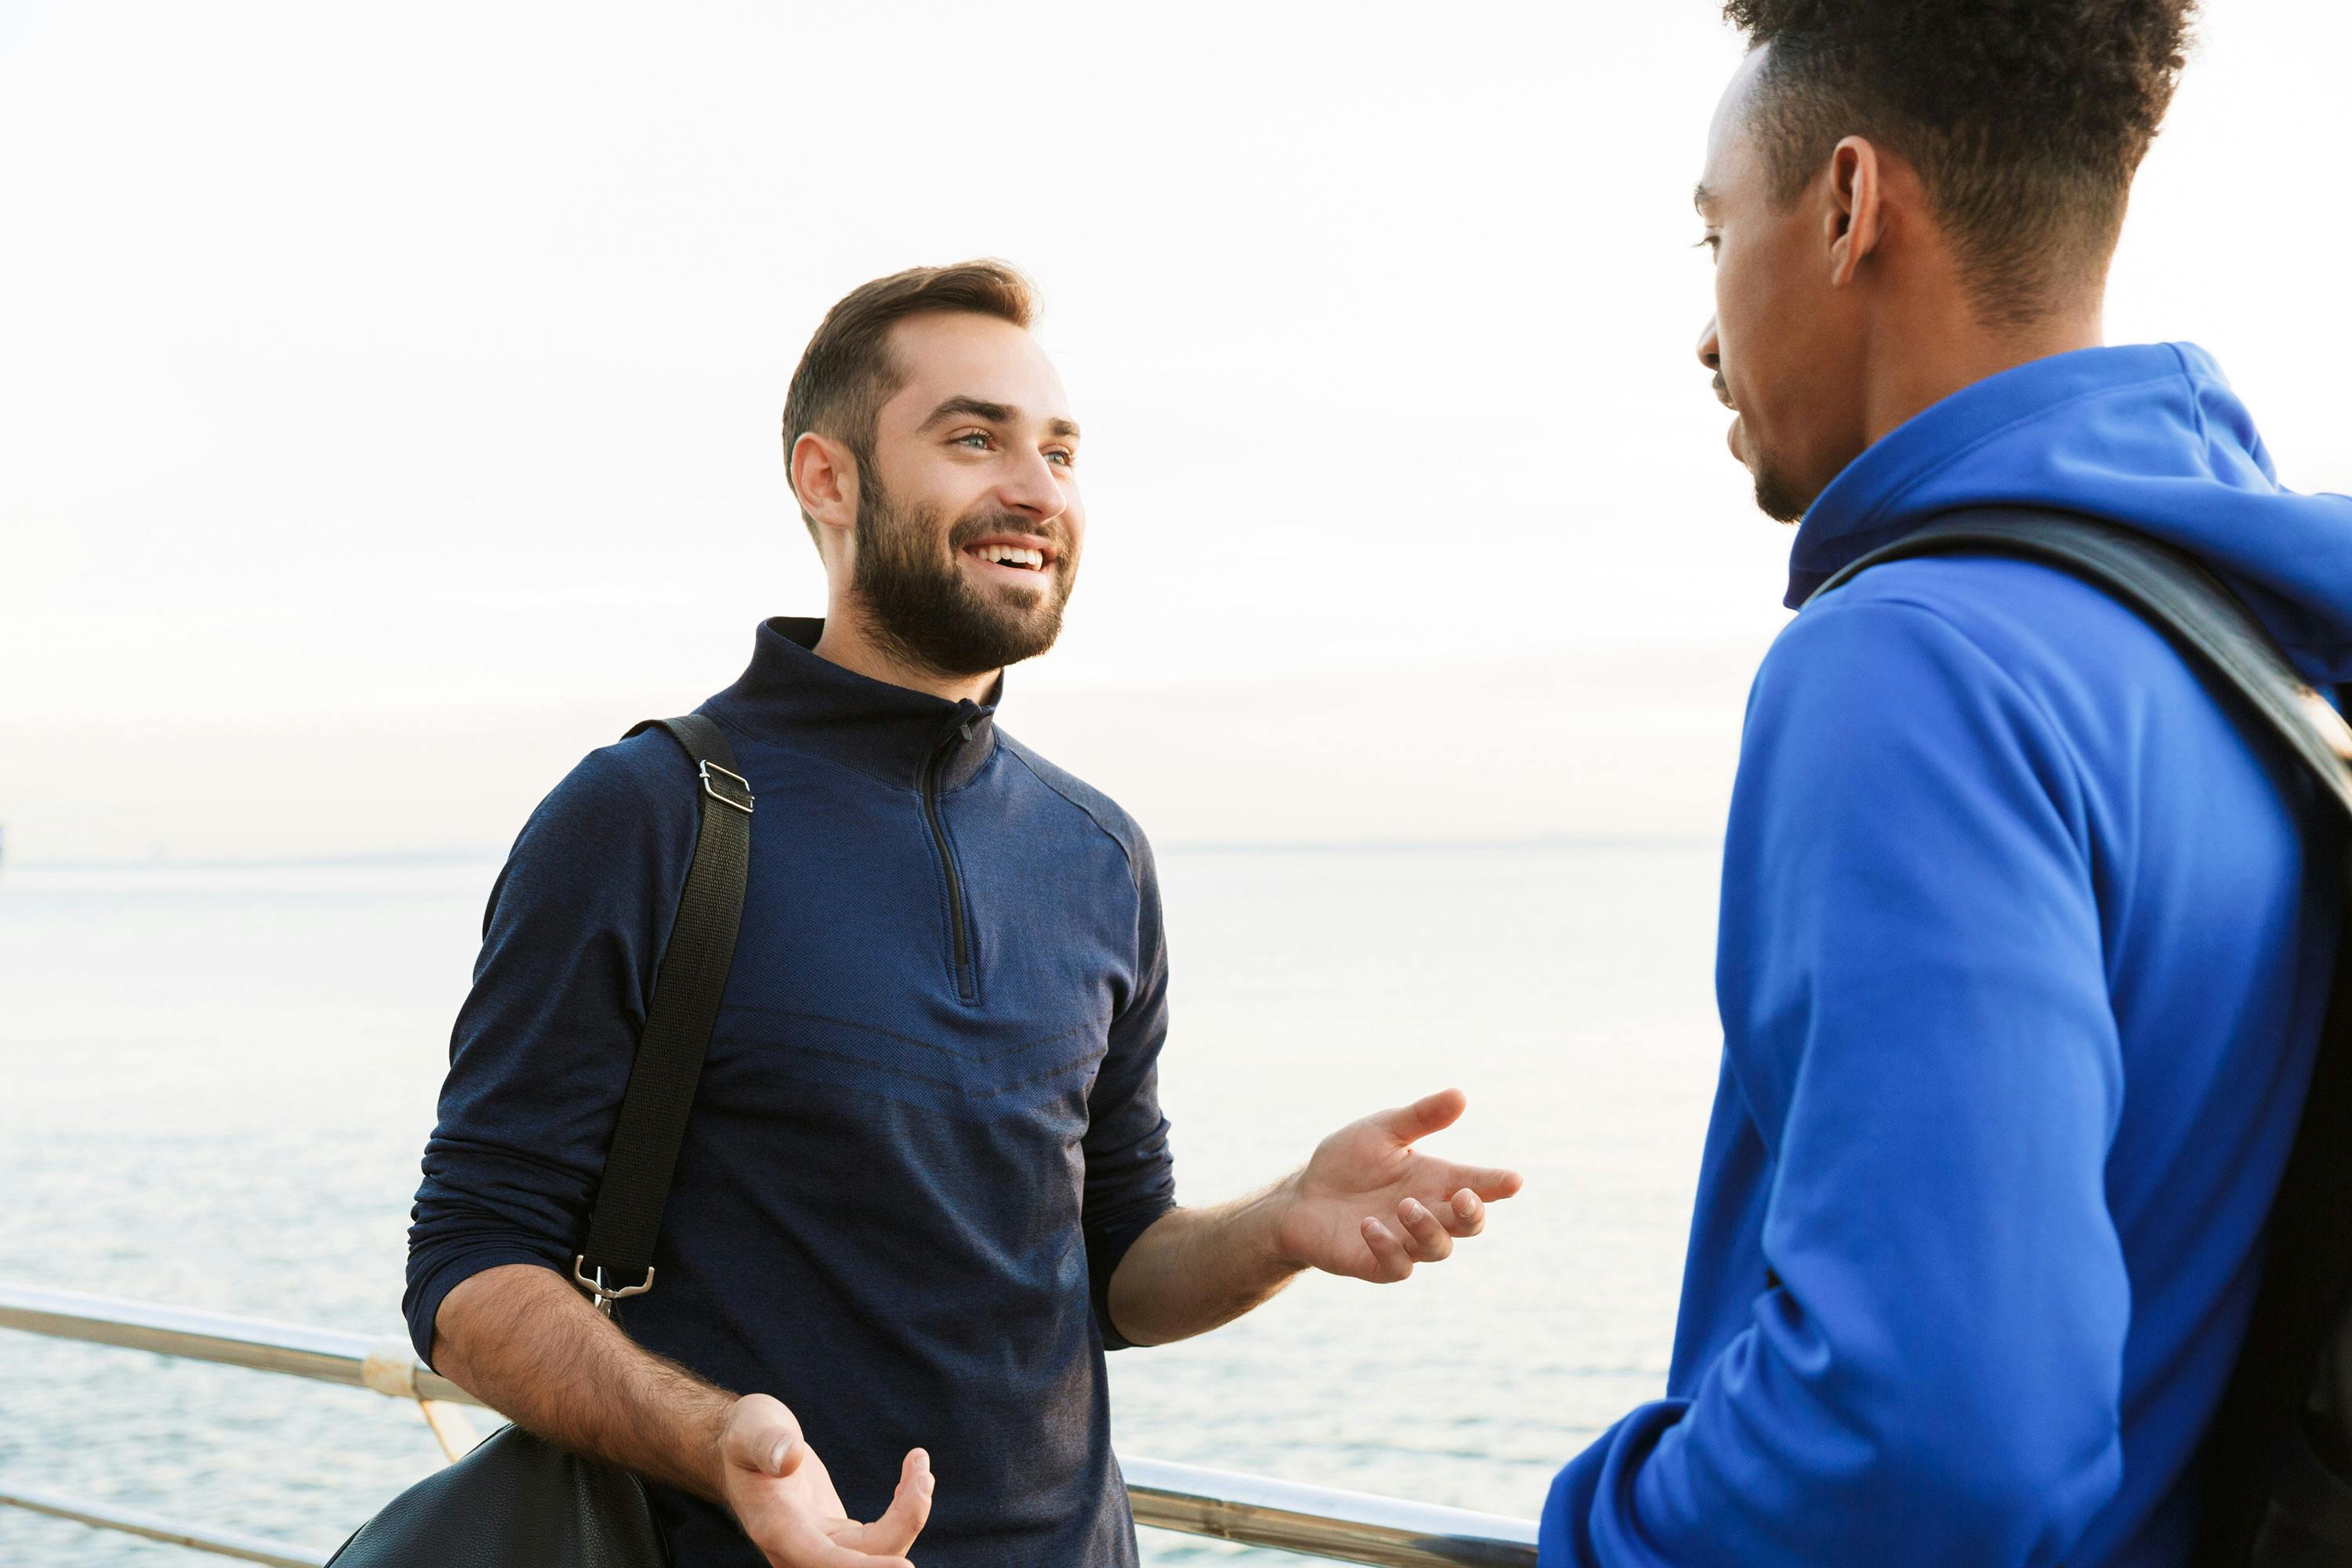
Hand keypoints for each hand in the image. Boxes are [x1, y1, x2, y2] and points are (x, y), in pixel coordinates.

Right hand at [714, 1394, 932, 1567]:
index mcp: (777, 1528)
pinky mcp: (836, 1535)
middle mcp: (798, 1549)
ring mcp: (819, 1546)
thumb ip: (767, 1445)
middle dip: (904, 1522)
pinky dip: (903, 1511)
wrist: (741, 1450)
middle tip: (923, 1473)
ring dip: (910, 1514)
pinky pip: (879, 1538)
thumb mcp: (751, 1429)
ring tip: (921, 1467)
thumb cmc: (744, 1436)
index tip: (904, 1566)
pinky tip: (913, 1477)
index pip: (824, 1561)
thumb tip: (791, 1457)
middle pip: (861, 1559)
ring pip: (877, 1551)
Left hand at [1273, 1088, 1522, 1282]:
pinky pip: (1397, 1266)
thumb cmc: (1346, 1163)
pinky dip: (1388, 1247)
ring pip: (1438, 1248)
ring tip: (1405, 1205)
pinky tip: (1369, 1225)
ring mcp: (1405, 1243)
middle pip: (1468, 1224)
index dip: (1497, 1184)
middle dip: (1471, 1213)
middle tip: (1463, 1196)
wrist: (1301, 1198)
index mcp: (1435, 1181)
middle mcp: (1428, 1214)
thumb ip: (1420, 1118)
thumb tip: (1460, 1095)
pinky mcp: (1377, 1264)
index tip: (1514, 1180)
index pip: (1476, 1184)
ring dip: (1427, 1228)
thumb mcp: (1381, 1131)